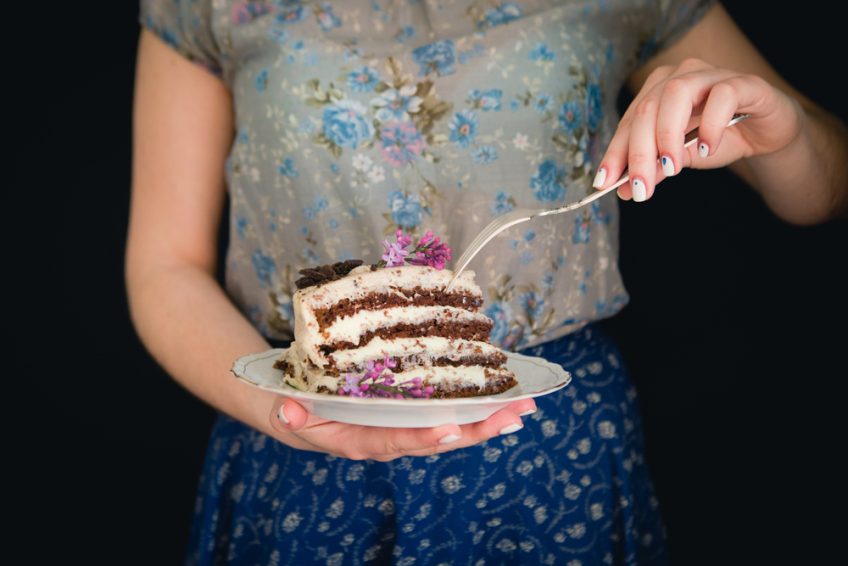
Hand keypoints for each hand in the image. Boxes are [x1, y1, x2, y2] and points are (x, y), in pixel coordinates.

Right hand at [268, 395, 536, 461]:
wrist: (302, 416)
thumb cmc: (299, 411)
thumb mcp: (289, 413)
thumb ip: (291, 415)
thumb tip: (288, 411)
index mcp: (361, 441)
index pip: (395, 441)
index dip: (423, 436)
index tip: (451, 428)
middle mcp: (390, 440)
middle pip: (438, 439)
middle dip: (477, 429)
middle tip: (512, 417)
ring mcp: (405, 430)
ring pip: (451, 429)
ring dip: (488, 420)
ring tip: (523, 408)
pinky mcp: (413, 417)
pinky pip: (448, 417)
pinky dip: (477, 410)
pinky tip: (505, 401)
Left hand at [594, 57, 804, 201]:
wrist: (766, 133)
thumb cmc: (718, 140)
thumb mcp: (680, 159)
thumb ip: (654, 169)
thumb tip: (625, 189)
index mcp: (657, 91)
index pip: (628, 122)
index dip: (615, 152)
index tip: (605, 182)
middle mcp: (680, 76)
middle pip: (647, 109)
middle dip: (639, 153)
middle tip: (640, 187)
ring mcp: (712, 75)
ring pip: (677, 93)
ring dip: (668, 134)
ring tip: (672, 168)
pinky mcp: (745, 82)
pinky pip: (722, 96)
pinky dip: (710, 124)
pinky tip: (706, 149)